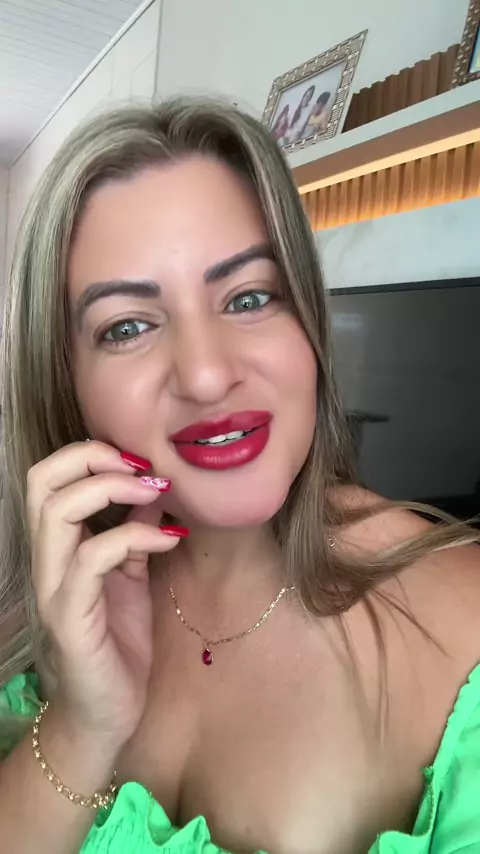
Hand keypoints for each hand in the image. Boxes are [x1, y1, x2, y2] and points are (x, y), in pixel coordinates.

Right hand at [27, 441, 180, 749]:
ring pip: (56, 511)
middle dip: (92, 458)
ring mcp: (54, 588)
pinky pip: (92, 558)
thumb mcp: (131, 575)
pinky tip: (168, 539)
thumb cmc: (117, 643)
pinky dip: (134, 537)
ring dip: (112, 489)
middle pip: (40, 481)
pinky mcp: (71, 617)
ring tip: (155, 492)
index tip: (138, 461)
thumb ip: (134, 531)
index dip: (88, 454)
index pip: (46, 477)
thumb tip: (152, 487)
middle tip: (141, 469)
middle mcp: (46, 562)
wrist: (108, 714)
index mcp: (58, 547)